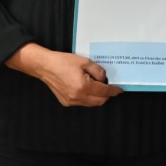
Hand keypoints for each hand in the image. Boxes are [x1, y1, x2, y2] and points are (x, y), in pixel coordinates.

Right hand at [6, 43, 121, 106]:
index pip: (104, 92)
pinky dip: (88, 98)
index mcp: (83, 86)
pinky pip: (82, 103)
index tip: (119, 90)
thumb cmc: (64, 62)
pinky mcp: (66, 102)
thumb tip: (104, 80)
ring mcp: (71, 101)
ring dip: (97, 97)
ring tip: (97, 86)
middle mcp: (77, 96)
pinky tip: (86, 88)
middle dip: (107, 96)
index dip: (113, 91)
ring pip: (91, 104)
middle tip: (109, 87)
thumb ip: (98, 71)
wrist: (45, 66)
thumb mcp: (85, 61)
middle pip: (99, 101)